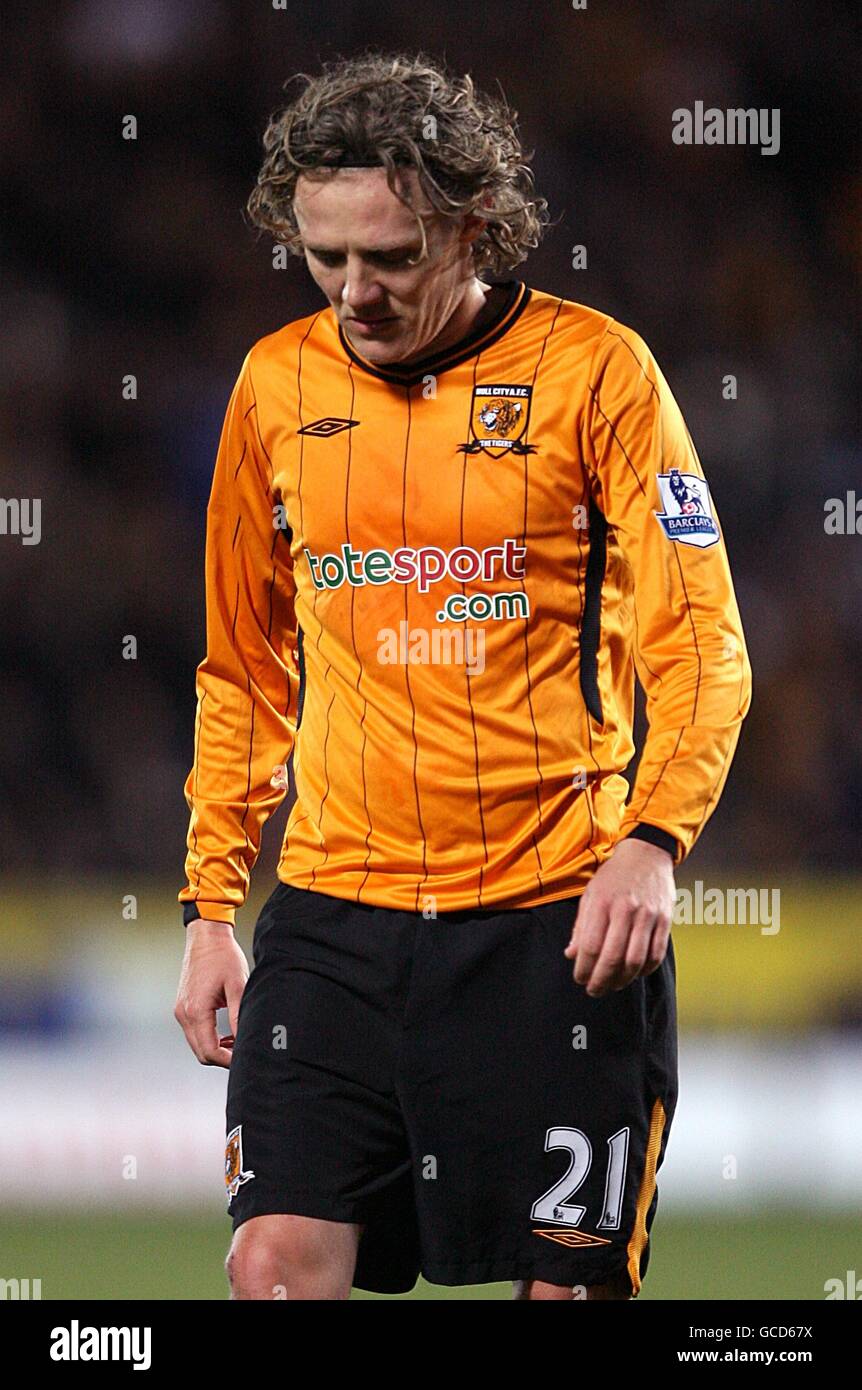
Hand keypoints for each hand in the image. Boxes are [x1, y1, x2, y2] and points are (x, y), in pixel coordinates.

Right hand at [174, 920, 249, 1065]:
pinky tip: (226, 1034)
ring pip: (197, 1044)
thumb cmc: (223, 956)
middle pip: (201, 1052)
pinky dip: (209, 1038)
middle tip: (244, 1051)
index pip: (209, 1051)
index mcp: (196, 1011)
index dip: (228, 1060)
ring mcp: (180, 1011)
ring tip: (238, 1041)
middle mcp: (183, 1014)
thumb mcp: (237, 985)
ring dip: (216, 1048)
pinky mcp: (183, 1006)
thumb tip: (245, 1039)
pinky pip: (194, 1032)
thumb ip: (239, 1015)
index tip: (245, 1057)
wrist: (206, 936)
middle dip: (222, 1057)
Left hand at [564, 838, 674, 996]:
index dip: (584, 968)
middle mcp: (626, 909)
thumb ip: (581, 926)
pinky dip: (645, 970)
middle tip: (594, 990)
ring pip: (635, 960)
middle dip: (600, 980)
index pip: (591, 945)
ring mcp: (648, 915)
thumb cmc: (614, 876)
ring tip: (613, 985)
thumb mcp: (590, 894)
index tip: (579, 978)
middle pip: (612, 957)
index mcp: (602, 902)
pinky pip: (656, 953)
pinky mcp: (665, 919)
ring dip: (622, 979)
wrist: (647, 854)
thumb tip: (571, 955)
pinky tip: (634, 974)